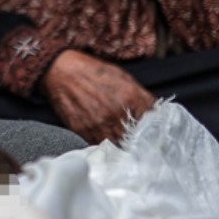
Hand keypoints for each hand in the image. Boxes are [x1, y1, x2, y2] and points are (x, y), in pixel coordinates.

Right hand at [40, 50, 155, 144]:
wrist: (61, 71)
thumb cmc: (93, 72)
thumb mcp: (124, 77)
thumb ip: (143, 96)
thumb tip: (156, 113)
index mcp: (130, 98)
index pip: (152, 124)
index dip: (154, 130)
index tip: (153, 134)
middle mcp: (116, 114)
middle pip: (137, 139)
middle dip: (139, 140)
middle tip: (139, 142)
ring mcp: (99, 125)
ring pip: (119, 146)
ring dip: (122, 145)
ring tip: (123, 142)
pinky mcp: (84, 132)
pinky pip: (101, 146)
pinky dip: (106, 145)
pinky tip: (106, 139)